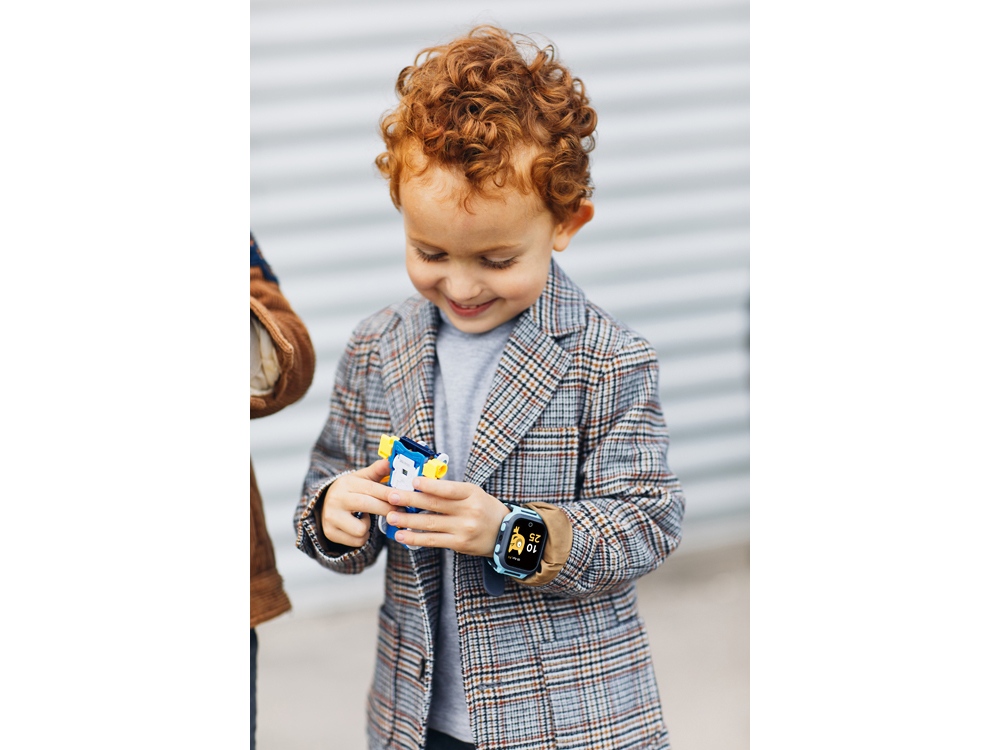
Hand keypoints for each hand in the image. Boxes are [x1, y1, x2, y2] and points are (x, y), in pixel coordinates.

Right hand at [319, 458, 392, 546]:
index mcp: (346, 483)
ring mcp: (331, 517)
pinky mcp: (330, 532)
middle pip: (366, 505)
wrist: (324, 507)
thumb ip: (377, 471)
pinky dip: (362, 537)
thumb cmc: (350, 492)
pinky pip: (357, 541)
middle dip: (386, 509)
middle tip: (400, 511)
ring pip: (360, 528)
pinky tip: (357, 528)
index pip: (370, 488)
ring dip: (369, 527)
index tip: (402, 497)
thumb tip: (390, 461)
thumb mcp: (361, 478)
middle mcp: (336, 499)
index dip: (388, 493)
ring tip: (365, 519)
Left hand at [386, 476, 508, 556]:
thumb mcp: (473, 493)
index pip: (448, 489)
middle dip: (409, 500)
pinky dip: (415, 538)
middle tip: (390, 496)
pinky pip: (433, 541)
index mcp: (471, 493)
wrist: (505, 534)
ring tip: (391, 517)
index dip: (430, 485)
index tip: (412, 481)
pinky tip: (402, 535)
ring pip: (430, 524)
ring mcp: (463, 529)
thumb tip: (420, 486)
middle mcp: (468, 511)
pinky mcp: (459, 544)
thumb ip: (450, 491)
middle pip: (434, 504)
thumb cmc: (484, 509)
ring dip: (408, 520)